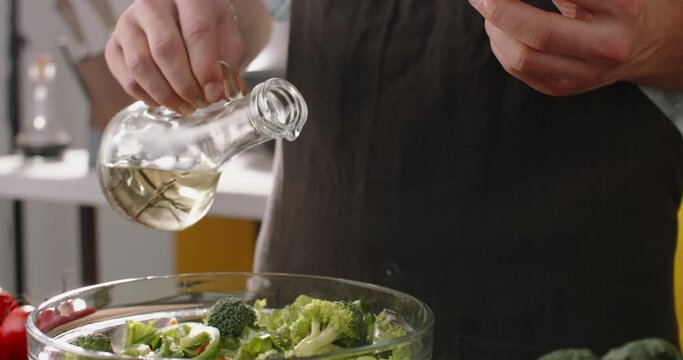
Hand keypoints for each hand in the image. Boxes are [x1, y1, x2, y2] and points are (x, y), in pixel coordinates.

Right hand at [105, 0, 244, 113]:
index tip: (215, 93)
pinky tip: (166, 101)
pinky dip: (148, 97)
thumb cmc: (205, 27)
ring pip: (141, 65)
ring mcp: (127, 23)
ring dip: (166, 95)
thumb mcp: (225, 35)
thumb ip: (227, 60)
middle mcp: (151, 4)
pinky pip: (127, 78)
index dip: (206, 68)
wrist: (178, 18)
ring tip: (186, 107)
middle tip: (201, 103)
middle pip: (165, 49)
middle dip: (185, 85)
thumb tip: (219, 91)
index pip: (196, 31)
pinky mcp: (113, 44)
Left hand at [469, 0, 682, 95]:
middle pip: (540, 34)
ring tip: (490, 8)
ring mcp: (584, 75)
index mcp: (621, 8)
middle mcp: (606, 47)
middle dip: (501, 11)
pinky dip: (500, 45)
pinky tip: (499, 29)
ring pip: (522, 58)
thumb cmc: (617, 3)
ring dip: (495, 29)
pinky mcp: (563, 89)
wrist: (646, 42)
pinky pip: (517, 70)